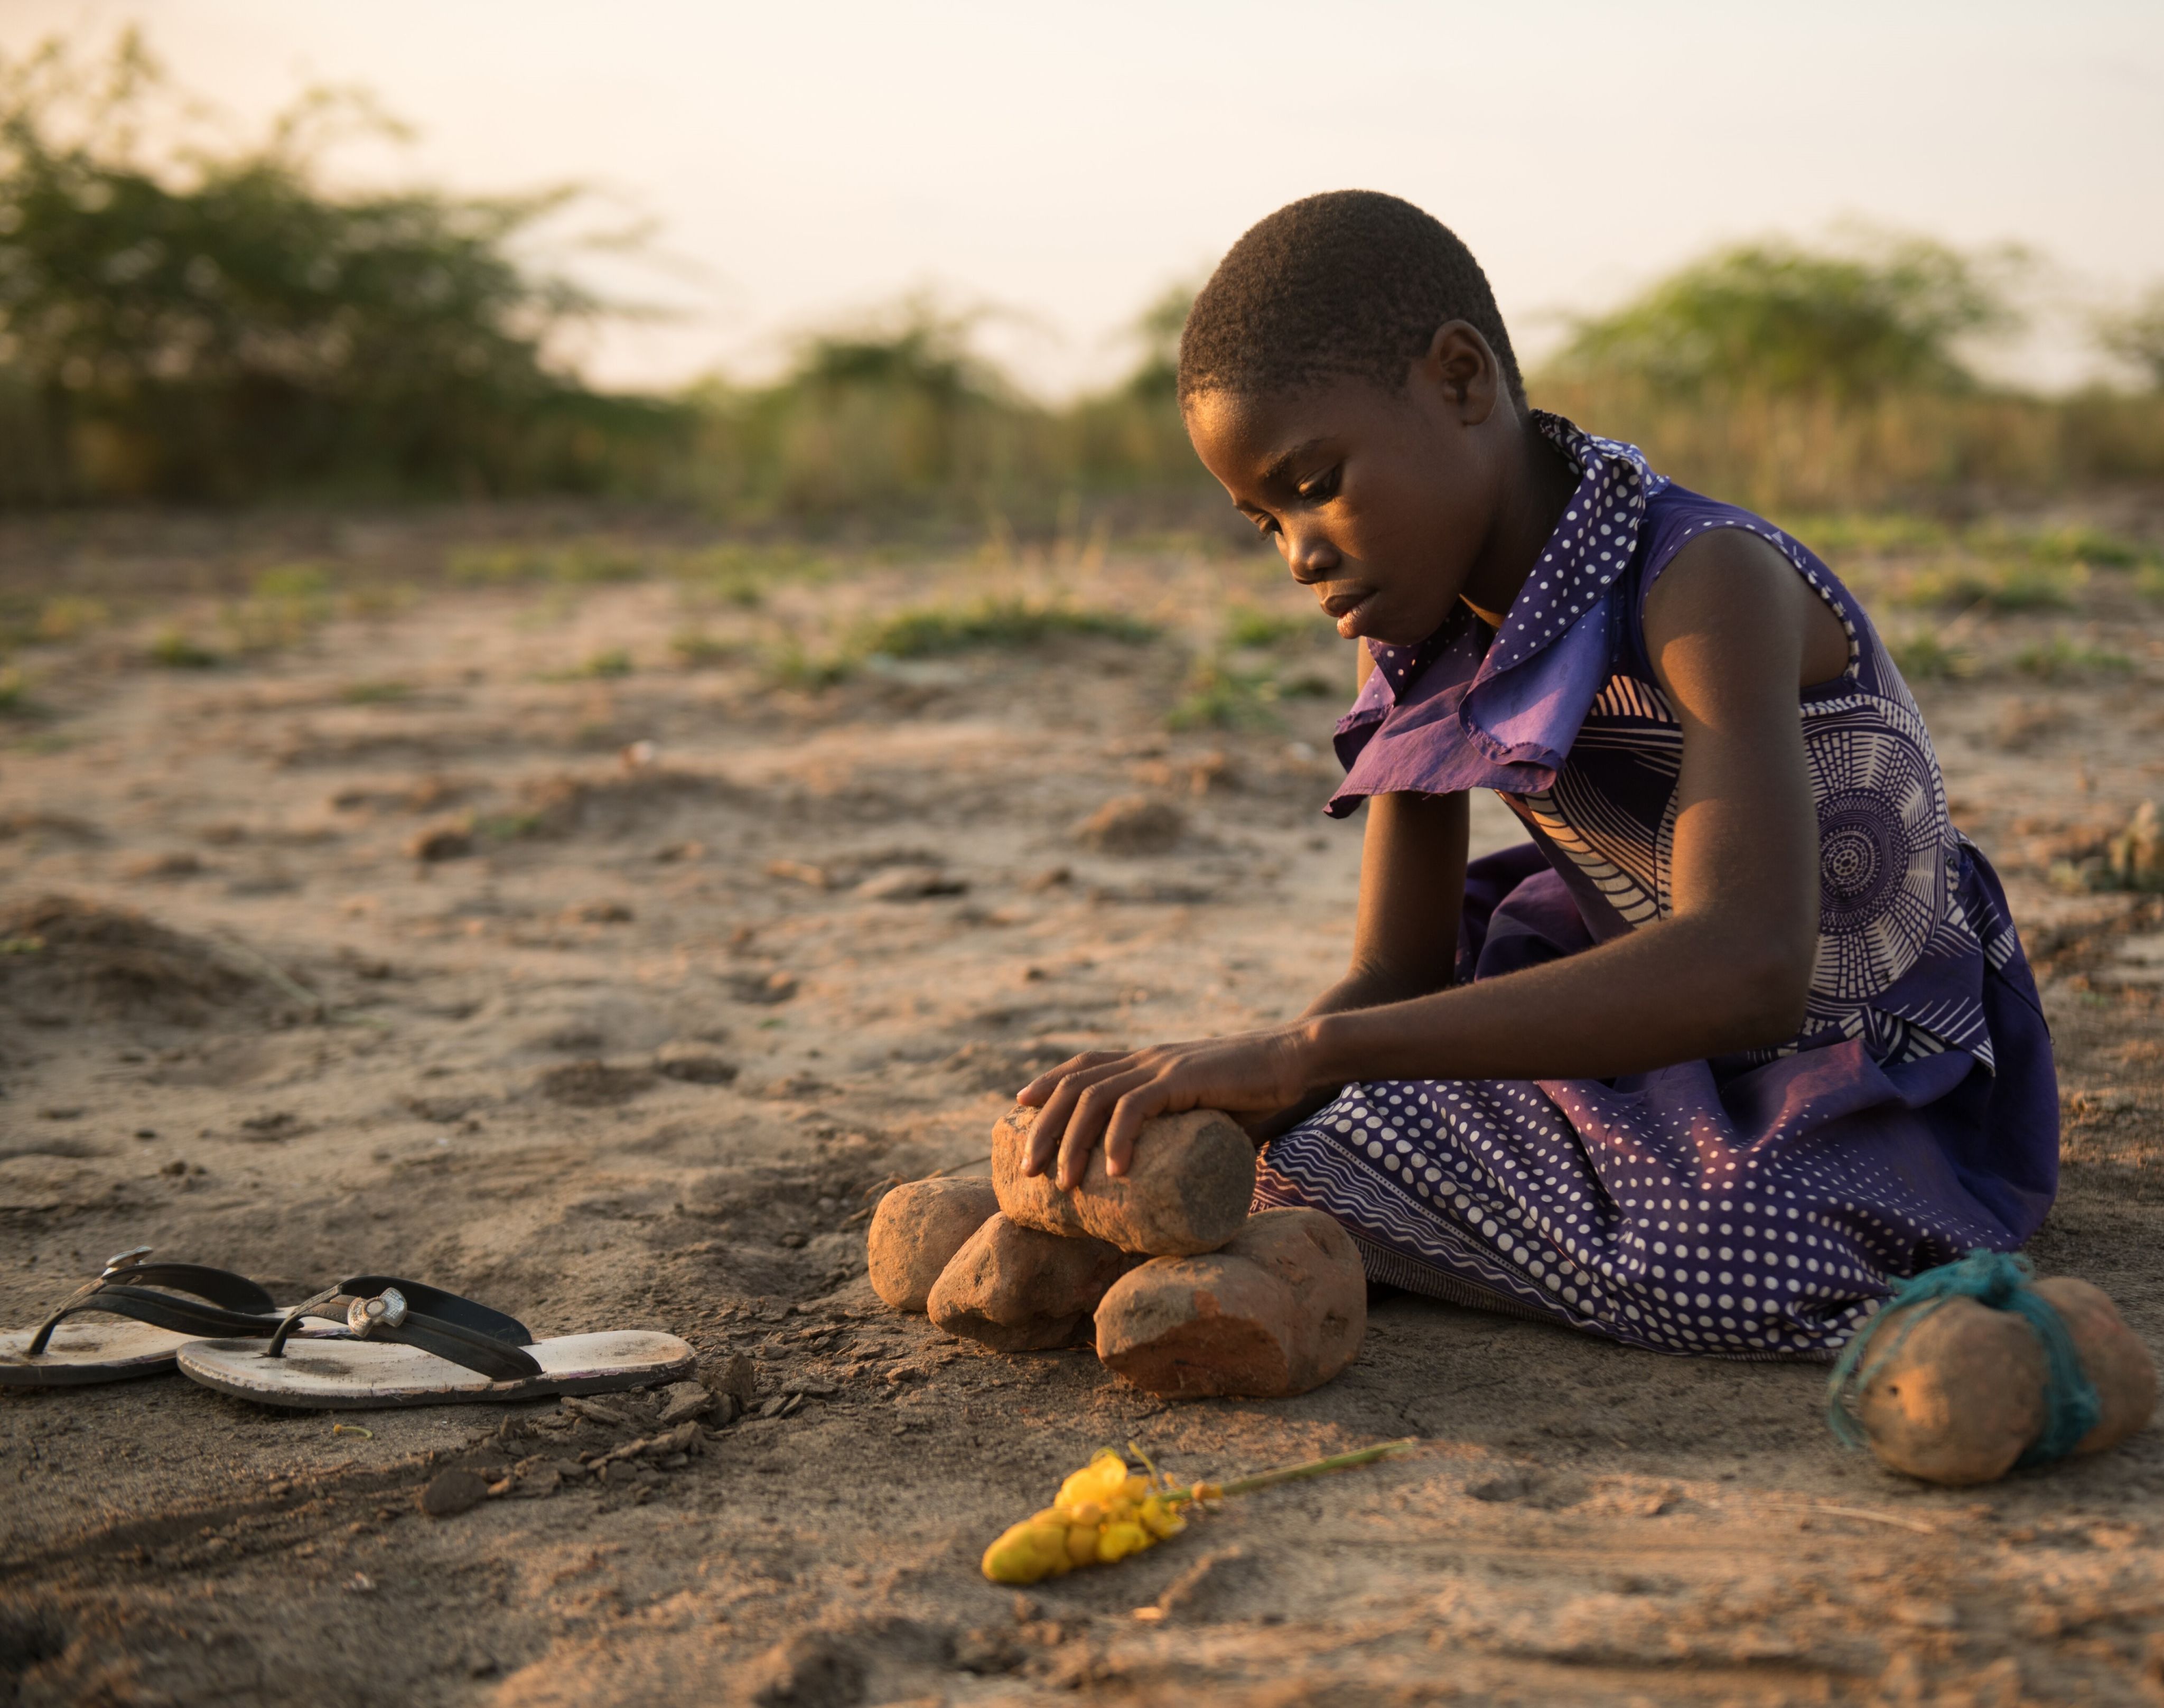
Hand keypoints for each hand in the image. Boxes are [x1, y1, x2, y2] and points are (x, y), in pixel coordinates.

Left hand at [1013, 1028, 1313, 1190]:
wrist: (1296, 1058)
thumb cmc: (1260, 1091)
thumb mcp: (1211, 1117)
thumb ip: (1191, 1143)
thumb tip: (1186, 1193)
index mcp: (1149, 1061)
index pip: (1085, 1065)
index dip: (1049, 1081)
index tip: (1021, 1105)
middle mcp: (1147, 1059)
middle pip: (1075, 1086)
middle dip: (1042, 1127)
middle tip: (1026, 1170)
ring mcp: (1162, 1066)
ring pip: (1094, 1098)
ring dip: (1070, 1142)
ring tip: (1063, 1183)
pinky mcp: (1183, 1078)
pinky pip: (1136, 1106)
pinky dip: (1119, 1139)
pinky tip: (1115, 1173)